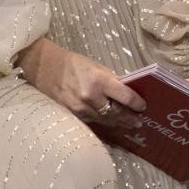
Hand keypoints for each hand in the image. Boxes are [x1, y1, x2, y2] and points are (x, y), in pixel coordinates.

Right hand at [18, 38, 145, 129]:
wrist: (45, 68)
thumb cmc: (73, 64)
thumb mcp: (96, 66)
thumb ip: (111, 79)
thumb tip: (127, 90)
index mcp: (99, 81)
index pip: (124, 96)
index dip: (136, 103)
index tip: (143, 106)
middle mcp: (90, 97)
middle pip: (115, 112)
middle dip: (128, 118)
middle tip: (138, 122)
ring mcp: (80, 109)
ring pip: (104, 120)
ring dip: (117, 123)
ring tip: (128, 125)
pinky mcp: (72, 115)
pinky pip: (92, 121)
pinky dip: (102, 123)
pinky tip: (110, 125)